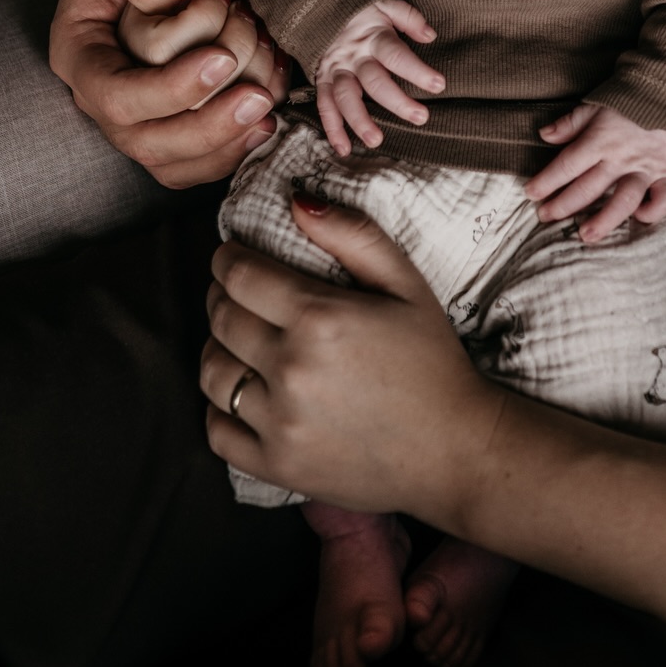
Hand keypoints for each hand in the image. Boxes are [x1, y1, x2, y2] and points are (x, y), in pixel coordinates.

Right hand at [50, 0, 287, 188]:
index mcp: (80, 52)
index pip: (113, 94)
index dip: (166, 88)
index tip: (221, 57)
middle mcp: (102, 95)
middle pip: (143, 141)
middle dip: (204, 126)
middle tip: (257, 94)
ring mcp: (136, 117)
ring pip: (173, 164)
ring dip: (224, 143)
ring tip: (267, 105)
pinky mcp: (172, 124)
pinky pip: (199, 162)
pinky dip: (236, 147)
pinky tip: (269, 116)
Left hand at [201, 195, 500, 518]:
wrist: (453, 449)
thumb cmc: (432, 360)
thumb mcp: (406, 283)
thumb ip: (352, 234)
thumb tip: (296, 200)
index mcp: (321, 317)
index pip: (239, 276)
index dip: (228, 259)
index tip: (232, 256)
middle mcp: (292, 368)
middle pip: (221, 319)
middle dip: (222, 296)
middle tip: (240, 293)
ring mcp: (279, 423)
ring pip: (211, 373)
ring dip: (218, 348)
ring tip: (241, 341)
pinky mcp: (276, 466)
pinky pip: (217, 430)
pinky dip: (221, 409)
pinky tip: (246, 393)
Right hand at [314, 0, 444, 156]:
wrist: (316, 2)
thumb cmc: (361, 9)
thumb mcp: (386, 3)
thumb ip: (409, 17)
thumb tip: (430, 35)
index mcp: (373, 36)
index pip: (396, 55)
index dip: (417, 70)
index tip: (438, 85)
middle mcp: (353, 56)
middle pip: (374, 82)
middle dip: (397, 102)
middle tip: (421, 118)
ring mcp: (336, 70)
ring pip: (346, 98)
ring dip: (359, 121)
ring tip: (377, 140)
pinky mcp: (321, 80)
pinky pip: (325, 106)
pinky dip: (332, 128)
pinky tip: (345, 148)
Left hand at [527, 103, 665, 242]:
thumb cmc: (630, 98)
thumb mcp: (596, 104)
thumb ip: (571, 123)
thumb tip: (544, 135)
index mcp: (599, 140)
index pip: (567, 165)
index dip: (546, 181)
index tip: (530, 193)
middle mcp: (620, 158)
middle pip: (588, 188)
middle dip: (563, 205)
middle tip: (544, 217)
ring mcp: (644, 169)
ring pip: (623, 201)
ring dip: (604, 220)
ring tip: (586, 235)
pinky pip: (663, 199)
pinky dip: (652, 211)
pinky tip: (638, 217)